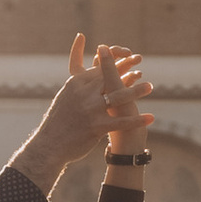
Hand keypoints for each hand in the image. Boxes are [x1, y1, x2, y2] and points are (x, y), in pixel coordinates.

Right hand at [15, 36, 150, 191]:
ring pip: (119, 96)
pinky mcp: (96, 126)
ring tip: (150, 86)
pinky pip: (121, 122)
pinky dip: (137, 120)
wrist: (49, 145)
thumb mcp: (66, 96)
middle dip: (127, 70)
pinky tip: (151, 118)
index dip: (115, 63)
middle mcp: (83, 93)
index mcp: (76, 83)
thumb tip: (93, 74)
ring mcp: (90, 109)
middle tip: (141, 66)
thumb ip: (80, 84)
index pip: (99, 69)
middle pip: (110, 78)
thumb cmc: (59, 120)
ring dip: (136, 91)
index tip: (128, 57)